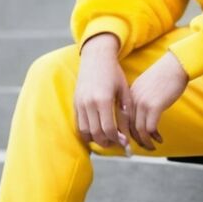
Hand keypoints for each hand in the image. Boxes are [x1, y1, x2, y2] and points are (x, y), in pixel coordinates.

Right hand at [74, 33, 131, 150]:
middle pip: (96, 133)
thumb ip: (125, 111)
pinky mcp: (75, 103)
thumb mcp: (124, 90)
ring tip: (106, 139)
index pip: (108, 129)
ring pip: (85, 131)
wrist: (96, 58)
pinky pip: (78, 124)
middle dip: (107, 142)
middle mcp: (89, 103)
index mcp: (103, 100)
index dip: (117, 139)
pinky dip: (86, 133)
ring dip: (95, 139)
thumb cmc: (113, 72)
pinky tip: (96, 133)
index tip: (124, 142)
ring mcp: (80, 103)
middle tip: (116, 144)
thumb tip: (127, 131)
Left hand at [128, 51, 188, 149]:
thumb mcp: (145, 86)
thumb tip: (142, 116)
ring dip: (145, 142)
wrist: (176, 65)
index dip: (126, 132)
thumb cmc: (164, 75)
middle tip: (143, 147)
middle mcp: (133, 99)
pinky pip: (150, 128)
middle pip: (128, 126)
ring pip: (139, 130)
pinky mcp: (155, 106)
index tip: (133, 140)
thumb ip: (140, 99)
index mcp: (129, 95)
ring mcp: (142, 102)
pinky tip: (160, 139)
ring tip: (152, 146)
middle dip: (135, 140)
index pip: (122, 118)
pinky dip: (154, 137)